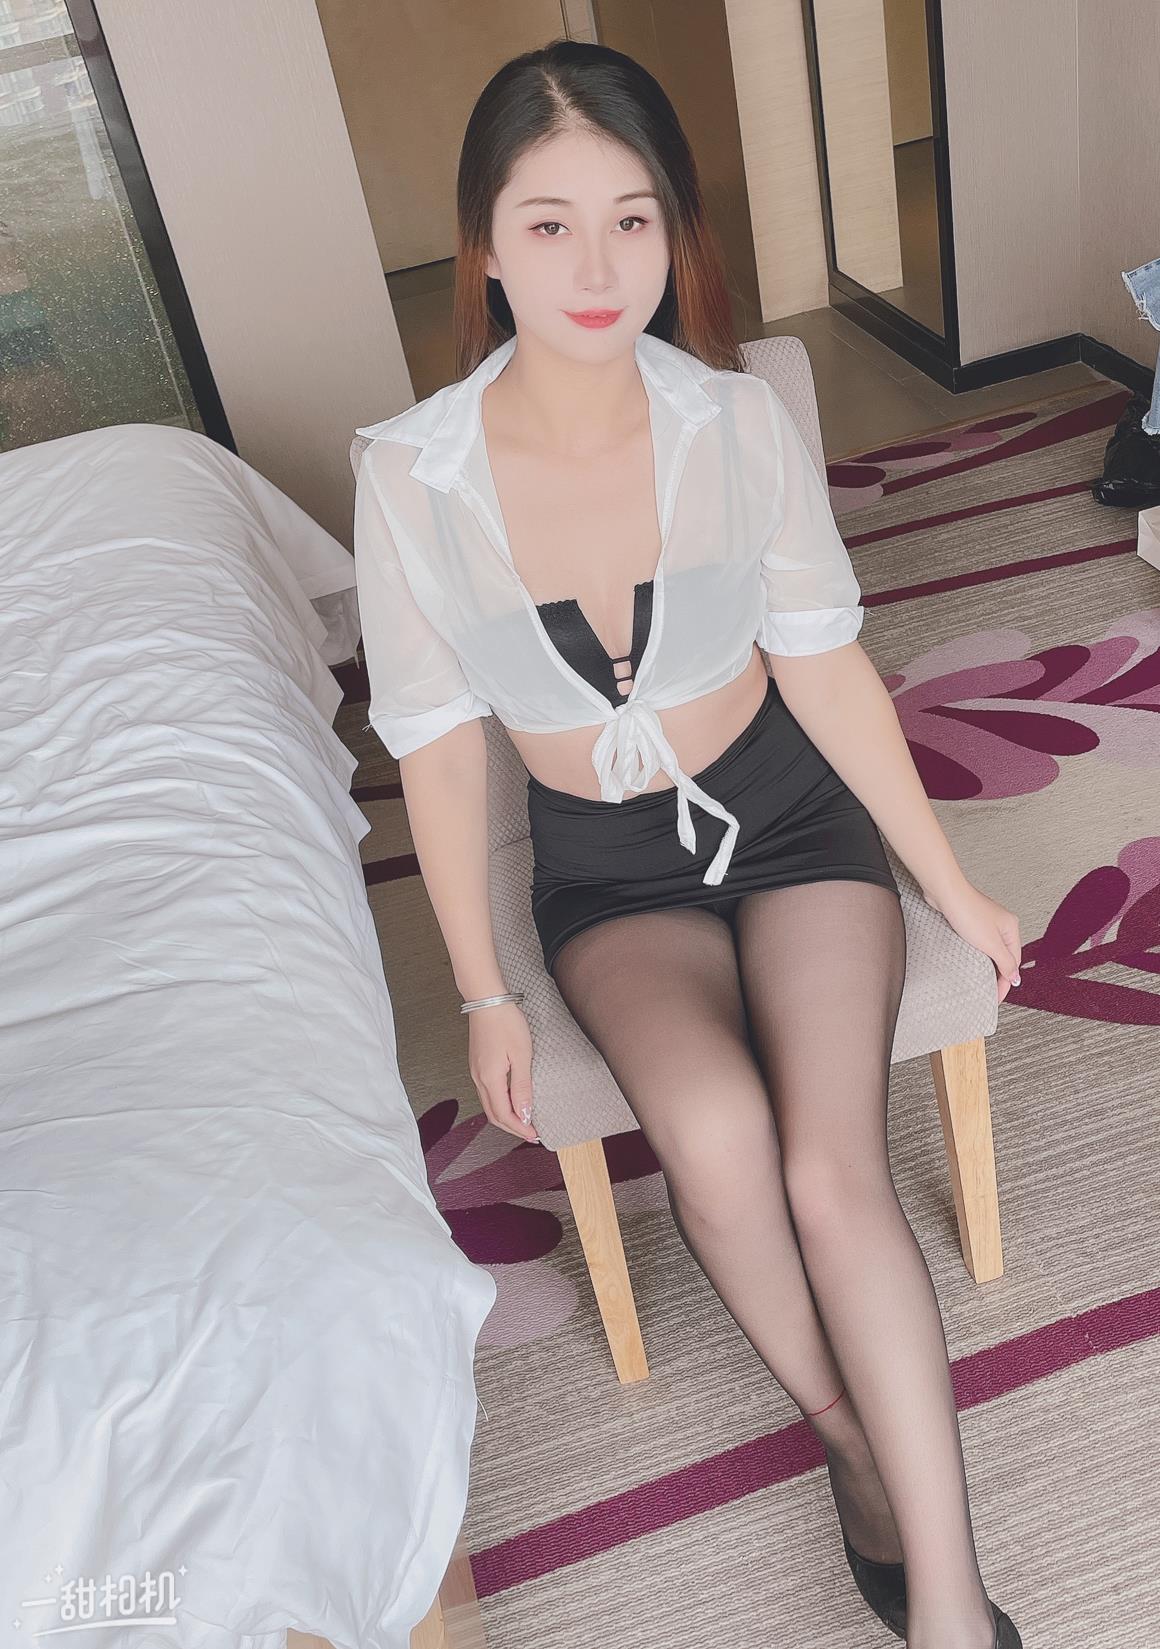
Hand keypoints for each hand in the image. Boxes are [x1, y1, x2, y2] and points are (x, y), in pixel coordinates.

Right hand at [467, 1002, 539, 1142]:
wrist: (488, 1000)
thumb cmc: (506, 1023)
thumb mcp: (521, 1055)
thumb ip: (522, 1087)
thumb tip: (524, 1114)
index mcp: (490, 1079)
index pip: (504, 1115)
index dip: (519, 1128)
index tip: (535, 1134)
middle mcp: (479, 1079)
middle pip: (493, 1114)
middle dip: (512, 1127)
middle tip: (531, 1133)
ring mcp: (476, 1072)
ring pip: (489, 1105)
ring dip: (506, 1117)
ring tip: (524, 1120)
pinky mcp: (477, 1065)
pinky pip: (487, 1093)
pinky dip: (500, 1104)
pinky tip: (512, 1101)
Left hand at [925, 880, 1021, 1002]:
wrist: (946, 893)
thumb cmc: (968, 911)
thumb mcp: (990, 943)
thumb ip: (1005, 962)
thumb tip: (1015, 976)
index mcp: (1012, 928)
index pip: (1014, 962)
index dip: (1006, 981)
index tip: (997, 996)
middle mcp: (1002, 924)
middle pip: (1005, 956)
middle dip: (998, 975)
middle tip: (990, 992)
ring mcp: (987, 922)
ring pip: (992, 950)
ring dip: (988, 965)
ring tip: (982, 981)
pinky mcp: (971, 921)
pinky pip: (979, 943)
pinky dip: (978, 954)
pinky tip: (972, 961)